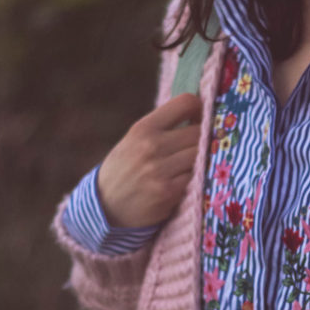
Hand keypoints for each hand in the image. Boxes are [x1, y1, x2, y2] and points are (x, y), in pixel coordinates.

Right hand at [96, 93, 202, 227]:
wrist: (105, 206)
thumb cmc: (125, 169)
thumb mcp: (134, 140)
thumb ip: (163, 128)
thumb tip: (200, 114)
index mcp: (143, 128)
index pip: (185, 103)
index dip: (199, 109)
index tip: (199, 119)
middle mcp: (151, 145)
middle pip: (199, 132)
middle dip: (204, 139)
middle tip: (199, 148)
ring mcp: (160, 170)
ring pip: (201, 155)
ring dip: (201, 161)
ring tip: (189, 167)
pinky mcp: (168, 192)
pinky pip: (197, 178)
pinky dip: (195, 180)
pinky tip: (184, 183)